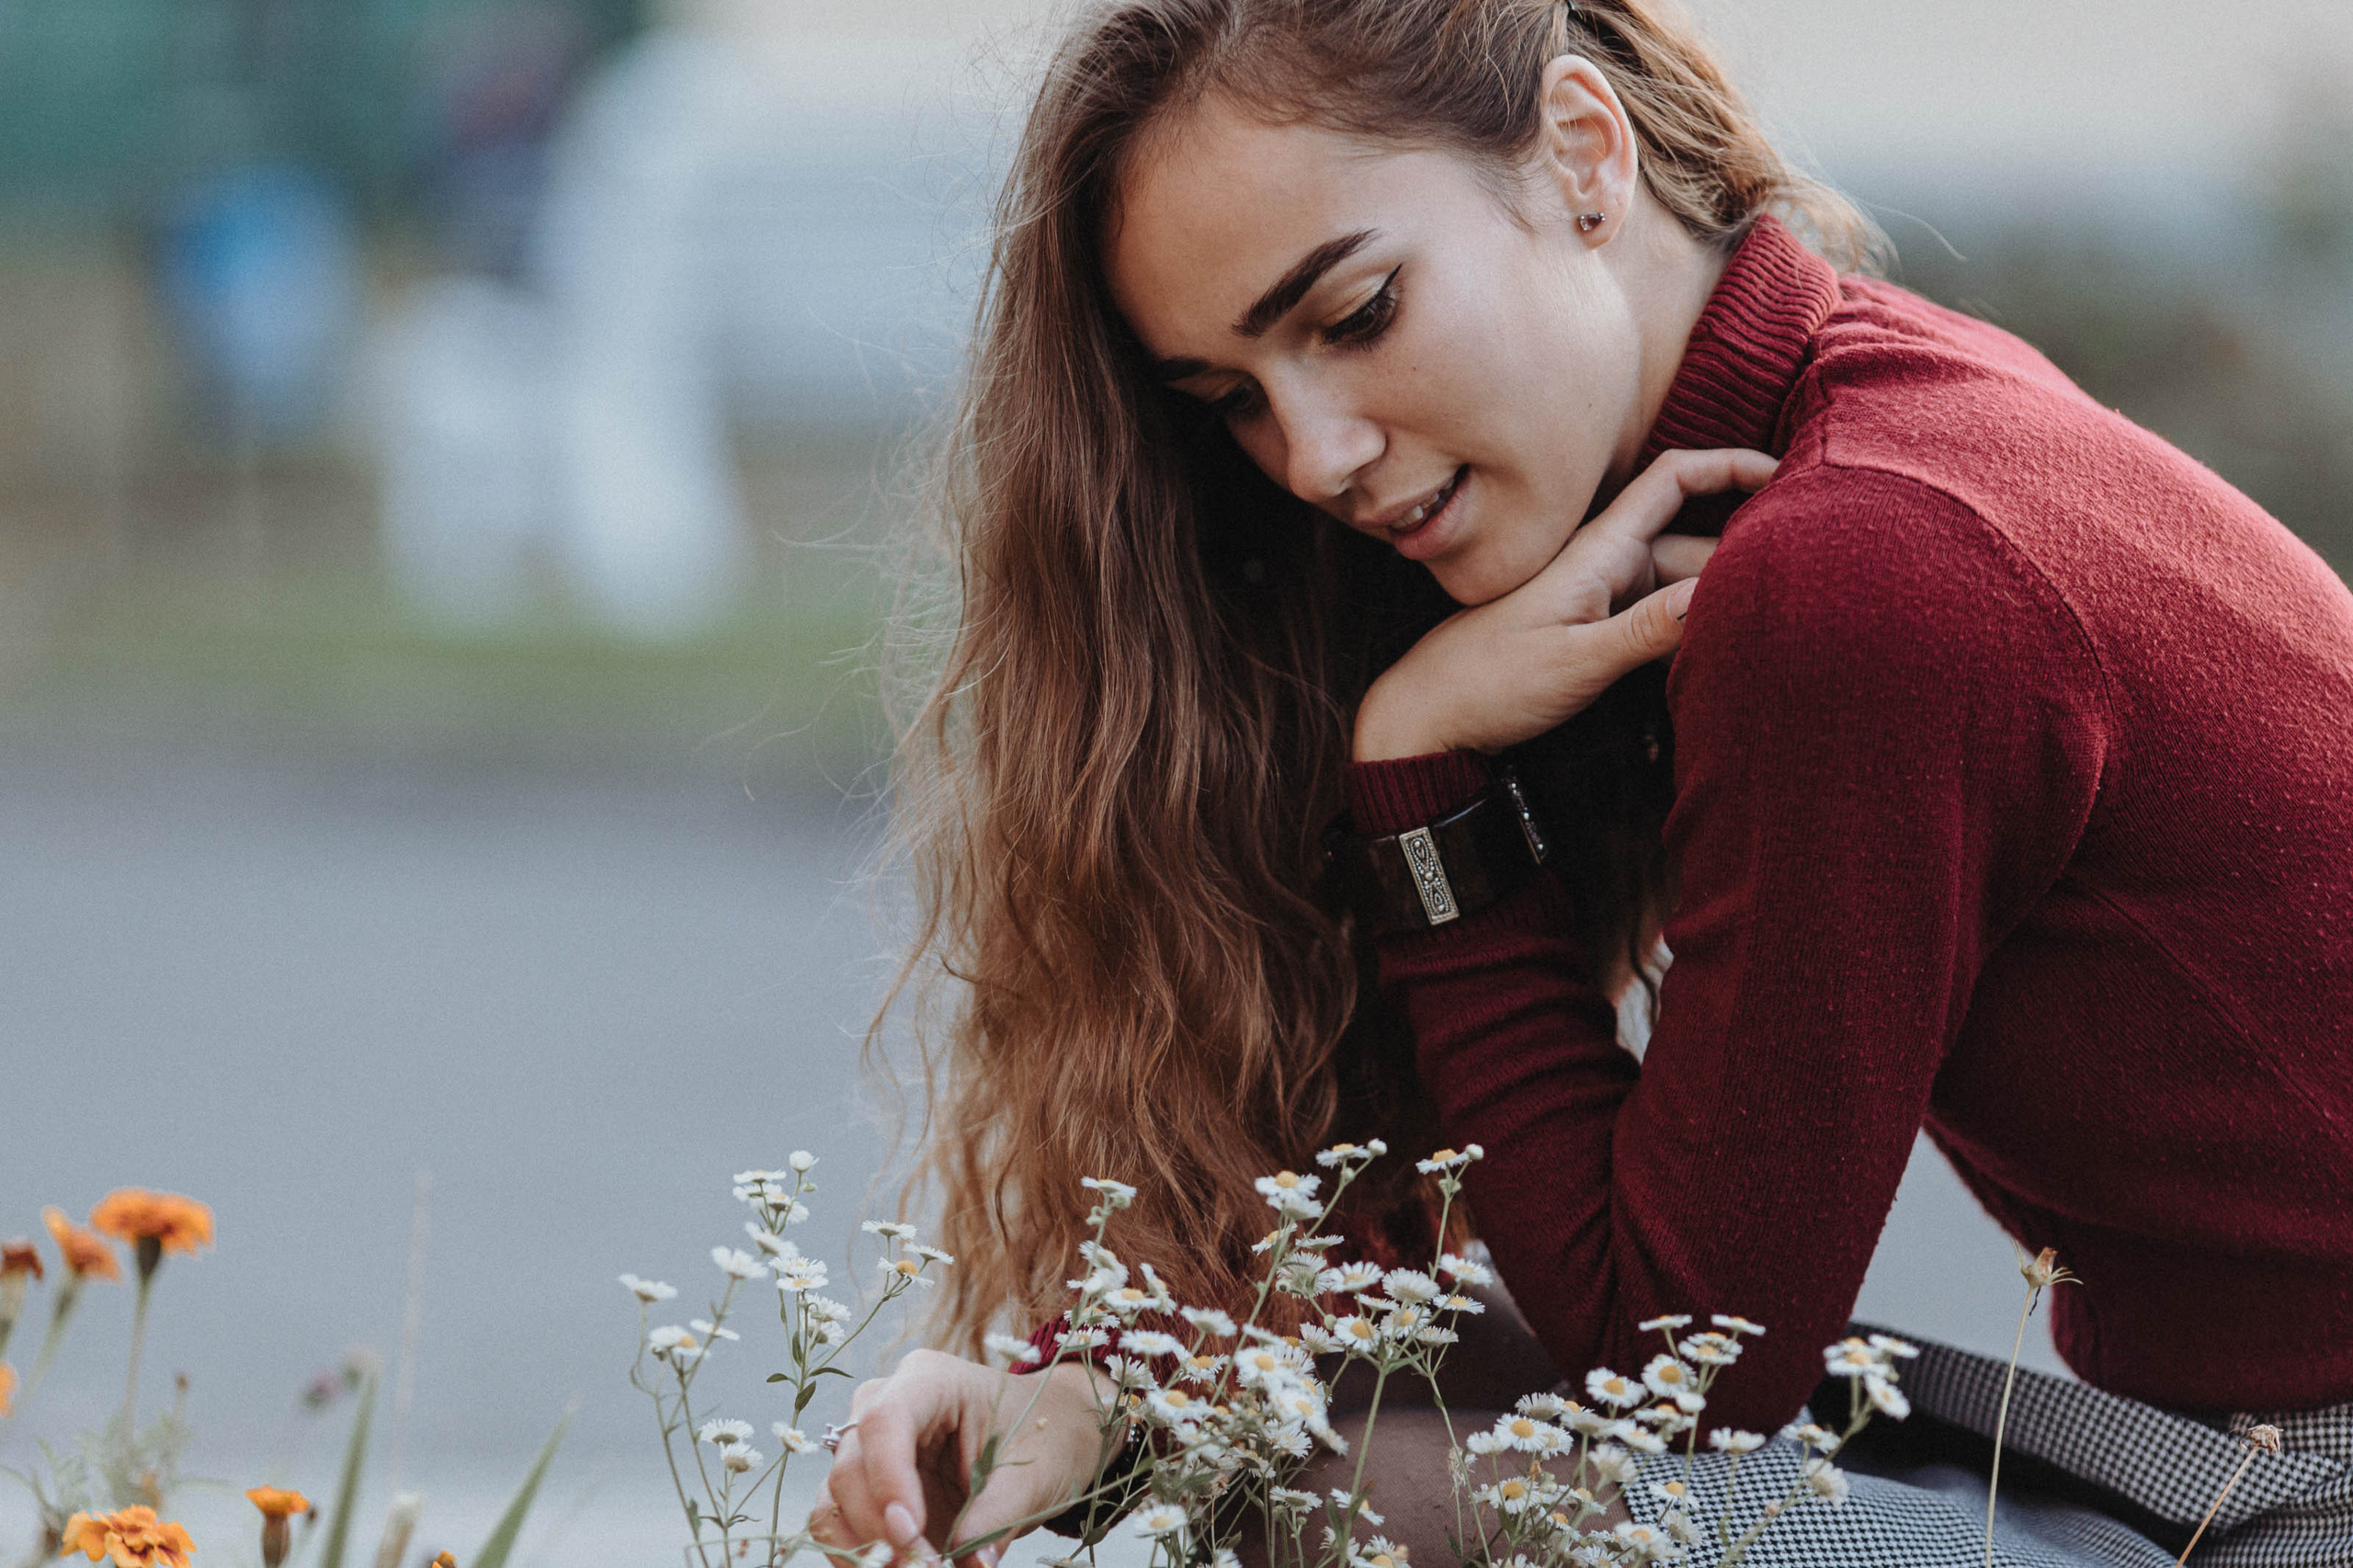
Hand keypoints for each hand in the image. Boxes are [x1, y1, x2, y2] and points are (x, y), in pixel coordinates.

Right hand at [807, 1352, 1112, 1567]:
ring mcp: (870, 1445)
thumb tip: (969, 1565)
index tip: (908, 1534)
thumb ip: (995, 1518)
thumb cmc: (1044, 1439)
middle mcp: (885, 1404)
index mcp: (930, 1379)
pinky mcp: (868, 1486)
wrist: (1050, 1435)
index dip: (887, 1481)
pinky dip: (858, 1556)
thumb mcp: (1031, 1477)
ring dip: (862, 1549)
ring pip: (833, 1500)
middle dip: (879, 1530)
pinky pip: (840, 1522)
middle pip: (850, 1466)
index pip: (884, 1422)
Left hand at [1351, 448, 1774, 761]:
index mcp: (1600, 551)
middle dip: (1747, 551)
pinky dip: (1693, 629)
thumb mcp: (1575, 662)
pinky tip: (1721, 657)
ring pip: (1683, 583)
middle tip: (1809, 579)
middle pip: (1695, 539)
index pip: (1675, 478)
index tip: (1786, 475)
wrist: (1427, 719)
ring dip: (1723, 599)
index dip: (1731, 464)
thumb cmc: (1489, 683)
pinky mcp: (1595, 630)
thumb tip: (1718, 595)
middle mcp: (1606, 564)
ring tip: (1779, 623)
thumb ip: (1647, 630)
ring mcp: (1602, 596)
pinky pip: (1661, 617)